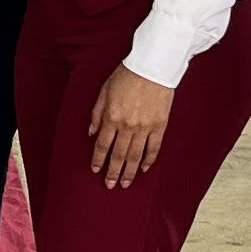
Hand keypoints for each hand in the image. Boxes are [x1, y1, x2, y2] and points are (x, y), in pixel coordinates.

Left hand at [87, 65, 172, 187]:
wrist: (152, 67)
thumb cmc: (127, 75)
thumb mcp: (104, 91)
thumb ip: (97, 113)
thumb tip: (91, 132)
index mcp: (111, 118)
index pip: (102, 145)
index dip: (98, 159)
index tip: (95, 170)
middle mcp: (127, 126)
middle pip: (118, 155)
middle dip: (113, 172)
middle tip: (110, 184)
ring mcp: (144, 127)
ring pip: (135, 156)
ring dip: (129, 172)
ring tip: (125, 183)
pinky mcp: (159, 125)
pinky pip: (154, 148)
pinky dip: (148, 160)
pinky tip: (143, 168)